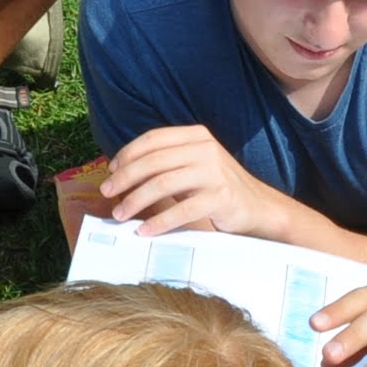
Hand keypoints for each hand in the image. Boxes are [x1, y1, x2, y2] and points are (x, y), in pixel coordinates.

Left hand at [101, 126, 291, 240]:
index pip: (153, 139)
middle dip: (125, 178)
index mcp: (196, 135)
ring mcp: (214, 172)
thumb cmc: (217, 188)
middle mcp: (205, 148)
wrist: (258, 207)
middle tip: (108, 194)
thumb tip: (121, 173)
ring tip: (120, 214)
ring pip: (163, 183)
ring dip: (136, 200)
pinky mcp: (221, 197)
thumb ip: (167, 162)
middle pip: (153, 161)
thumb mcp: (194, 164)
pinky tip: (145, 231)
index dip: (127, 154)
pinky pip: (182, 209)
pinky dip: (159, 222)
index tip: (110, 172)